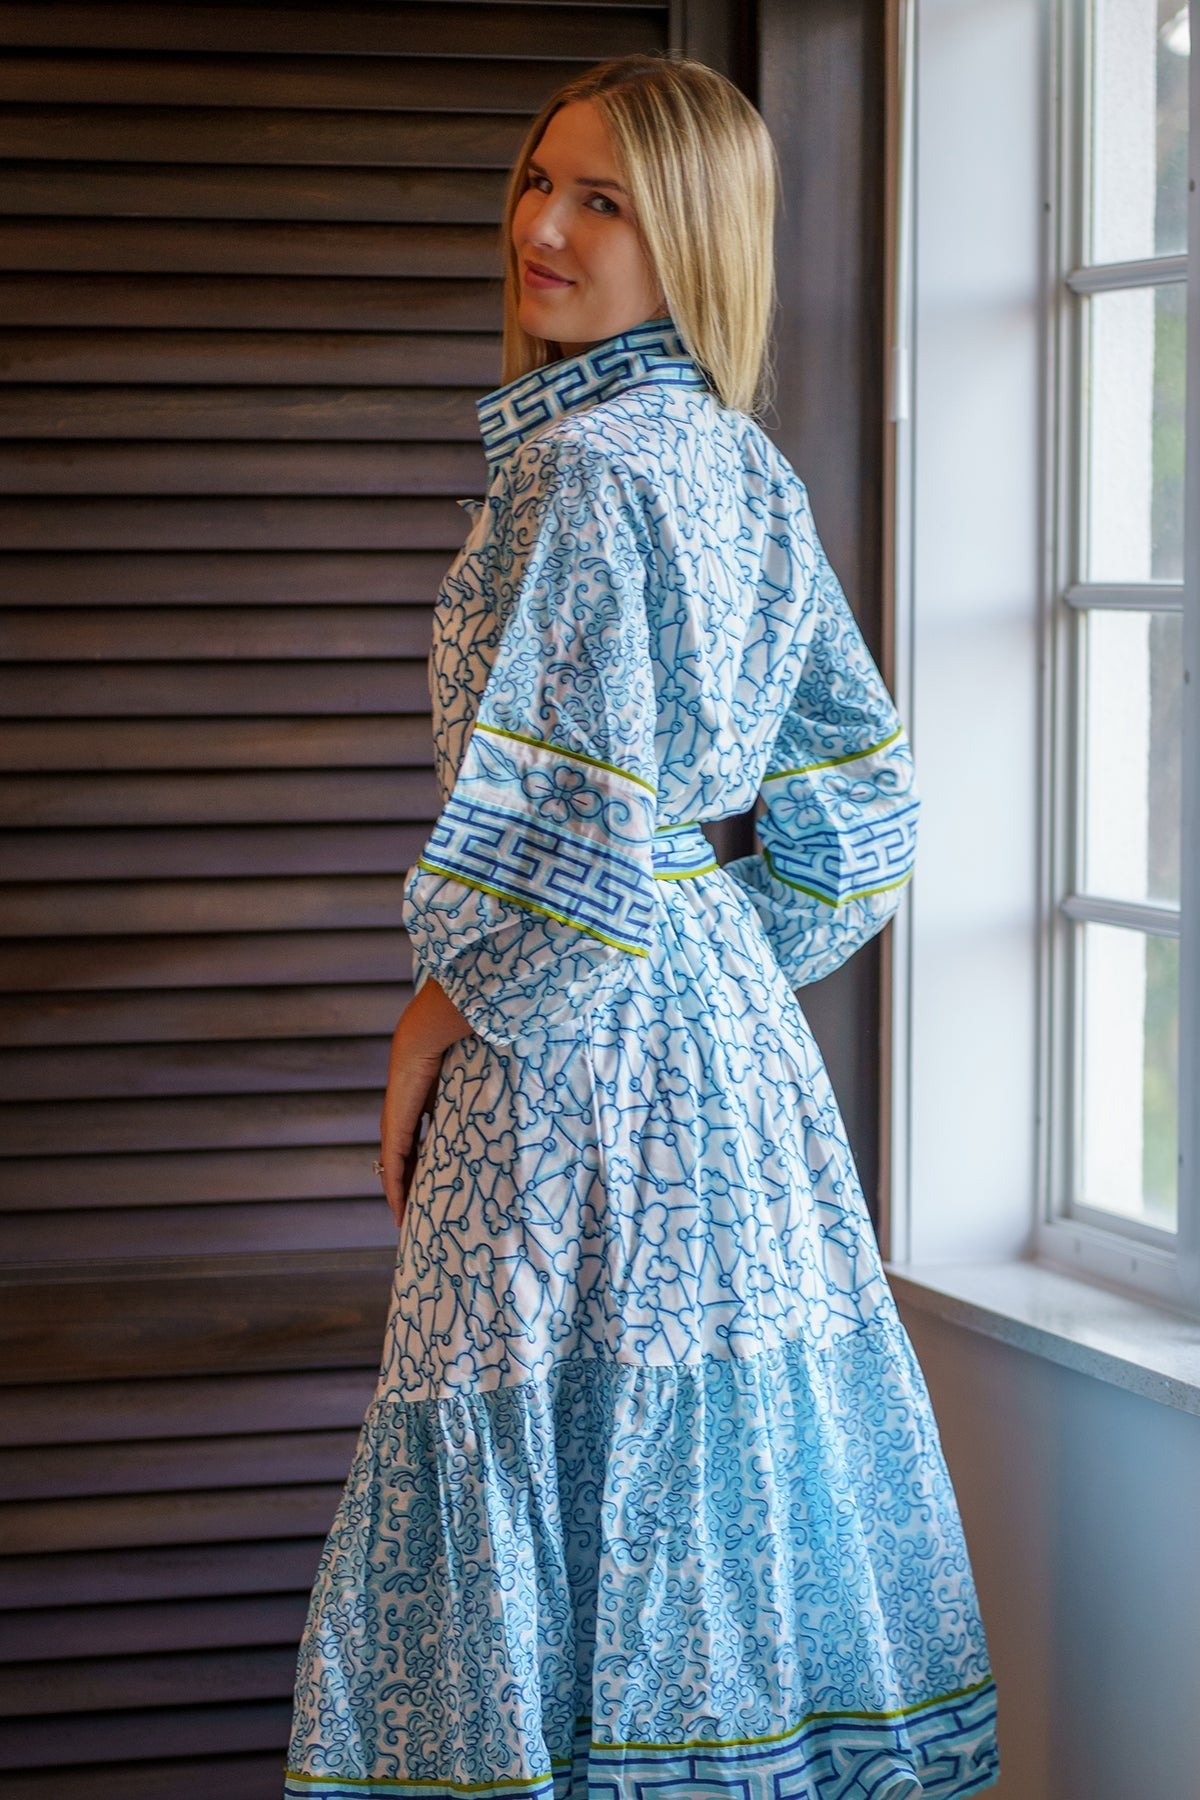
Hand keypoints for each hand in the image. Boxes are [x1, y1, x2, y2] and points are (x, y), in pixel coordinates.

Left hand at [377, 977, 469, 1229]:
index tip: (439, 1181)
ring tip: (410, 1219)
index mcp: (426, 1097)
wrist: (431, 1028)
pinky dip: (394, 1190)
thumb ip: (494, 1081)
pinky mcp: (393, 1127)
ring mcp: (396, 1120)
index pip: (425, 1136)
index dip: (429, 1160)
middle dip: (414, 1183)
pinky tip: (398, 1210)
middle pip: (409, 1156)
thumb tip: (532, 1073)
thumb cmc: (460, 1041)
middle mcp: (407, 1112)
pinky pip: (393, 1165)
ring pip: (398, 1167)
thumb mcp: (478, 1071)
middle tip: (424, 1210)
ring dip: (404, 1193)